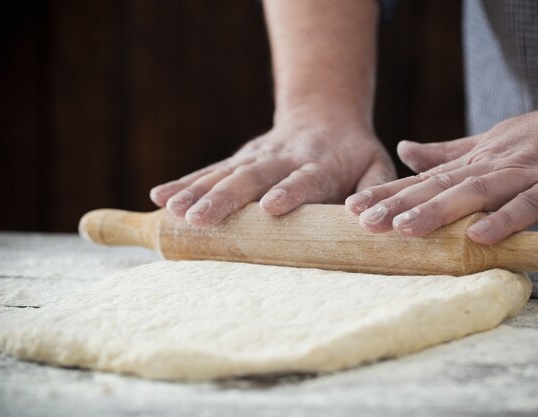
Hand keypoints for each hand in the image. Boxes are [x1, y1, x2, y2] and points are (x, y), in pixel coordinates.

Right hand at [151, 120, 394, 225]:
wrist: (324, 116)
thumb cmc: (353, 153)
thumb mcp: (376, 164)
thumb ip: (377, 188)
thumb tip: (368, 218)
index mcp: (320, 165)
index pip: (304, 179)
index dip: (290, 192)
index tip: (271, 207)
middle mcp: (283, 159)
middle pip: (252, 177)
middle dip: (224, 197)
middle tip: (199, 218)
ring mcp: (256, 157)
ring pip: (224, 173)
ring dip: (197, 191)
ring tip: (172, 210)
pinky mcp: (239, 159)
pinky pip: (209, 170)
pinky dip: (185, 182)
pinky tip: (159, 196)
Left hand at [345, 92, 537, 243]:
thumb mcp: (488, 142)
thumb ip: (446, 151)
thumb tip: (404, 149)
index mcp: (473, 161)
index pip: (423, 179)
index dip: (388, 193)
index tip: (352, 207)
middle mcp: (490, 167)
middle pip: (439, 187)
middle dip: (399, 205)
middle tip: (364, 223)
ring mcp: (522, 176)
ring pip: (474, 193)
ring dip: (438, 211)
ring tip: (404, 230)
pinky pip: (529, 206)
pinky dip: (505, 220)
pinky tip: (479, 237)